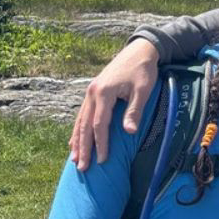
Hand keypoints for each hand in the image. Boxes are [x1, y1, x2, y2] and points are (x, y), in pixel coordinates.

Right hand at [69, 38, 159, 169]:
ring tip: (75, 159)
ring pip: (80, 121)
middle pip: (85, 125)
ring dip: (77, 141)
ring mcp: (90, 92)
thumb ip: (135, 111)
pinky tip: (74, 141)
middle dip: (84, 148)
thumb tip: (129, 132)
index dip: (100, 144)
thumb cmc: (143, 70)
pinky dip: (78, 129)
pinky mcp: (92, 91)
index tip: (102, 160)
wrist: (139, 50)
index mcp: (104, 92)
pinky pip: (82, 114)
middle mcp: (92, 93)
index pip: (99, 124)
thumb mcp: (143, 90)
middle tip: (82, 167)